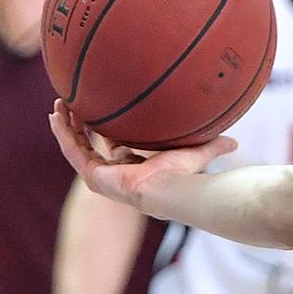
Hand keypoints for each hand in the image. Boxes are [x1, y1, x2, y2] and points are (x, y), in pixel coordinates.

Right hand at [49, 101, 234, 210]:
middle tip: (71, 104)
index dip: (106, 131)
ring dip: (66, 126)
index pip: (115, 148)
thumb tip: (236, 141)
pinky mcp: (93, 177)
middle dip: (79, 126)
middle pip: (90, 146)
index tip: (100, 112)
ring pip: (76, 147)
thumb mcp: (196, 152)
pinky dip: (63, 133)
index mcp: (134, 168)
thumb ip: (214, 145)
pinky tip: (55, 115)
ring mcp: (101, 177)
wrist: (170, 189)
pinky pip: (73, 151)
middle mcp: (114, 173)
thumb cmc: (184, 175)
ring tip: (59, 104)